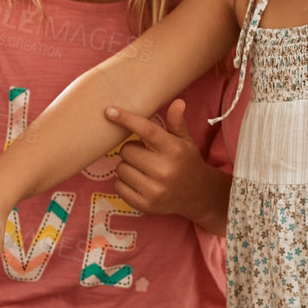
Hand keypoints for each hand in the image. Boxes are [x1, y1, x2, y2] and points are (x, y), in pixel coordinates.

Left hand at [104, 100, 227, 230]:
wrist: (198, 195)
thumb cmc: (186, 162)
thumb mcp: (185, 140)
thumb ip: (177, 122)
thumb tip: (178, 102)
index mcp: (174, 150)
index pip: (145, 129)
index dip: (126, 118)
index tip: (109, 111)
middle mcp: (165, 170)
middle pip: (126, 150)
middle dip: (131, 150)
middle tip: (144, 154)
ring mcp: (155, 190)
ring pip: (120, 169)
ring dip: (127, 166)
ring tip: (143, 169)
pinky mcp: (145, 205)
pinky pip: (118, 187)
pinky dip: (124, 183)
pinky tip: (139, 182)